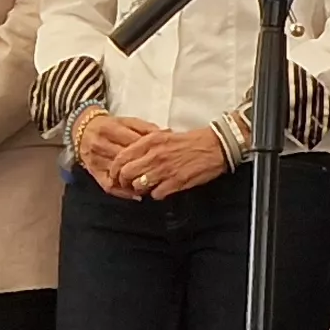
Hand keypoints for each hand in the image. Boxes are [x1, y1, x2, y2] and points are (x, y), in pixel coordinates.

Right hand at [75, 112, 159, 194]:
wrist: (83, 129)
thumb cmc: (110, 125)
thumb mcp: (126, 121)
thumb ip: (145, 127)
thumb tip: (166, 134)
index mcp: (110, 129)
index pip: (133, 142)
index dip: (150, 149)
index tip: (163, 155)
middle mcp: (101, 145)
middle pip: (126, 159)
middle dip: (144, 166)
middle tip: (160, 172)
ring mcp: (96, 161)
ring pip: (118, 174)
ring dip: (136, 181)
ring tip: (152, 184)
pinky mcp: (93, 173)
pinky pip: (109, 186)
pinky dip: (123, 193)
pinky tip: (136, 195)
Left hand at [116, 124, 231, 200]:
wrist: (214, 146)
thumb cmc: (189, 141)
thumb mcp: (163, 135)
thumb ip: (145, 145)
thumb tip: (130, 158)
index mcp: (150, 141)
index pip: (121, 158)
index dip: (115, 170)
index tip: (116, 176)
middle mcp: (154, 155)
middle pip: (126, 174)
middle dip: (124, 182)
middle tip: (128, 185)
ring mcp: (165, 169)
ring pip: (139, 185)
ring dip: (140, 190)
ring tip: (146, 188)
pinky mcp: (176, 182)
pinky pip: (156, 194)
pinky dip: (157, 194)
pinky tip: (162, 189)